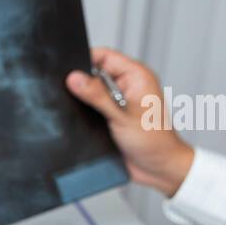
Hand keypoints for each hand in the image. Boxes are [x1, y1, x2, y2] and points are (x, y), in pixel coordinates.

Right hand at [66, 47, 194, 196]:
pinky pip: (92, 107)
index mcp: (136, 76)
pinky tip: (80, 119)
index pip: (105, 56)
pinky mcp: (112, 116)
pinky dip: (85, 111)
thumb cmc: (152, 142)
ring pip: (92, 91)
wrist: (158, 169)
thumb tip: (74, 78)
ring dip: (83, 99)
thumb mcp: (121, 116)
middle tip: (68, 90)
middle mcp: (128, 85)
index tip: (66, 70)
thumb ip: (96, 95)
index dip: (85, 59)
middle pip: (96, 72)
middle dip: (81, 80)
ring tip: (76, 107)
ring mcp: (119, 101)